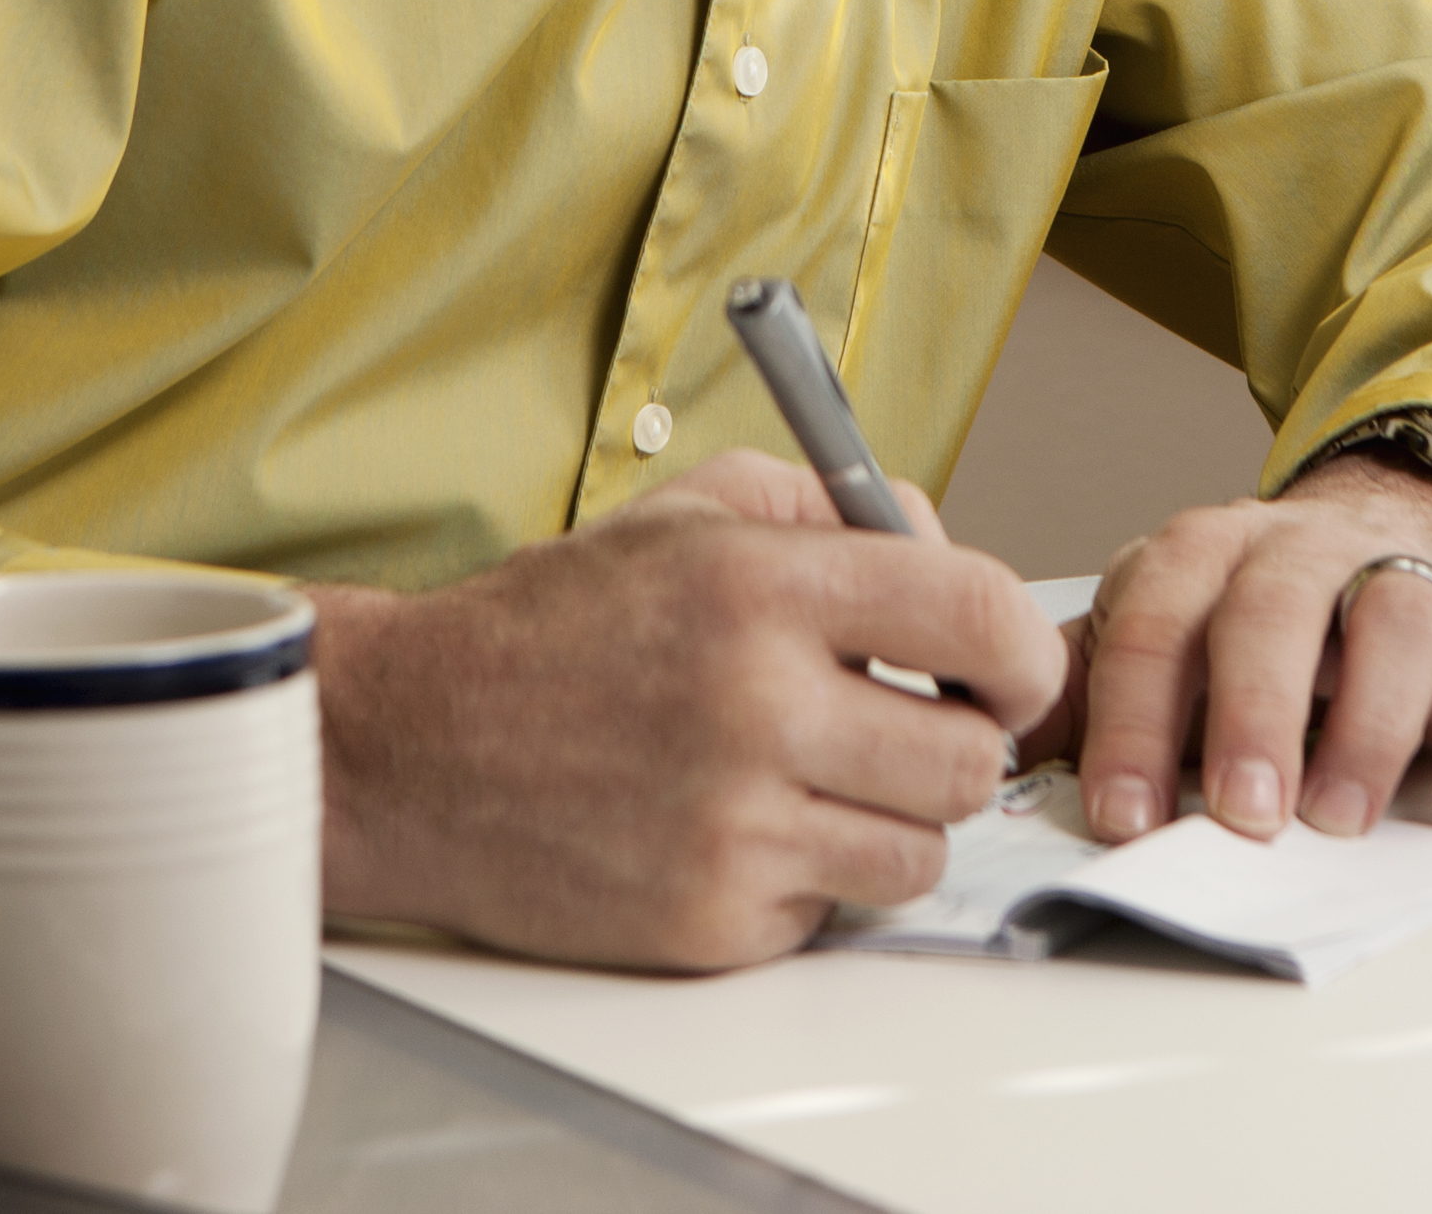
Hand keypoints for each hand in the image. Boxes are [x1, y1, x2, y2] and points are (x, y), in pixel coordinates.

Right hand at [305, 449, 1068, 970]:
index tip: (1006, 668)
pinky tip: (731, 830)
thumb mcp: (688, 513)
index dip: (1022, 650)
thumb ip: (832, 508)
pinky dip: (801, 881)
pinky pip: (829, 914)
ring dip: (885, 821)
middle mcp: (754, 706)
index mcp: (761, 588)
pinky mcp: (706, 923)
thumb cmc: (551, 627)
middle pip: (970, 760)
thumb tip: (946, 549)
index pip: (980, 616)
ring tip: (808, 781)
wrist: (409, 745)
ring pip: (918, 852)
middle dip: (950, 744)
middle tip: (894, 728)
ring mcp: (731, 827)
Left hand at [1030, 453, 1431, 844]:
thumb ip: (1087, 689)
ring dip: (1372, 719)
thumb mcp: (1160, 634)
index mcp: (1200, 556)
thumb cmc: (1251, 613)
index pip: (1155, 621)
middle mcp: (1300, 551)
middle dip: (1255, 713)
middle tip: (1244, 816)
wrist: (1387, 521)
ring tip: (1344, 817)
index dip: (1133, 719)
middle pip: (1274, 607)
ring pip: (1400, 614)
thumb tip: (986, 754)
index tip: (1123, 815)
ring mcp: (1403, 573)